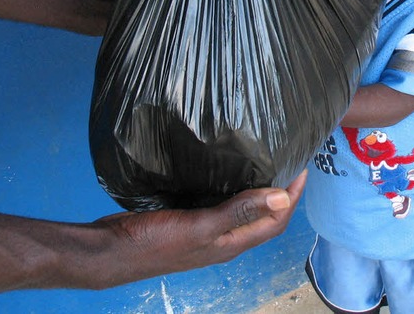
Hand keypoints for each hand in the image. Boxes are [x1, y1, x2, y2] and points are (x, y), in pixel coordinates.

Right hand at [93, 172, 305, 287]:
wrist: (110, 251)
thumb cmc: (156, 241)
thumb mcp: (201, 226)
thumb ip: (239, 212)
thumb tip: (282, 198)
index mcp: (230, 244)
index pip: (274, 222)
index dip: (292, 198)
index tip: (302, 169)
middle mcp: (223, 241)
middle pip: (263, 219)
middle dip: (281, 195)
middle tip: (290, 163)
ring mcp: (205, 232)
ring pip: (243, 212)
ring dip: (259, 192)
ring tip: (267, 163)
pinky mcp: (190, 221)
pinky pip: (221, 205)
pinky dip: (234, 190)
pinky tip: (228, 172)